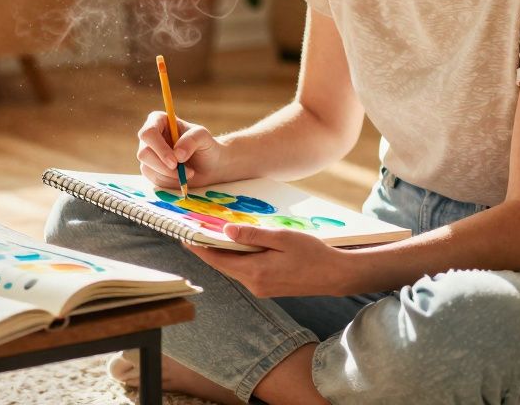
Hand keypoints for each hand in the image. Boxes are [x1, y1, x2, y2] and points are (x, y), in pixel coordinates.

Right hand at [136, 112, 225, 188]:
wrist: (210, 166)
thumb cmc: (206, 146)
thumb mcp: (204, 137)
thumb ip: (192, 140)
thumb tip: (178, 154)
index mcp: (159, 121)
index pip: (148, 133)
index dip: (159, 148)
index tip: (175, 161)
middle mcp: (150, 137)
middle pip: (143, 153)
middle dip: (163, 166)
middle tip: (183, 172)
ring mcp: (148, 153)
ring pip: (147, 167)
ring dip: (170, 174)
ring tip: (189, 173)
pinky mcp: (150, 169)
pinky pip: (153, 178)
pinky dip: (169, 181)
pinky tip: (182, 177)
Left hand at [186, 224, 349, 297]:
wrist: (334, 275)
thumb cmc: (312, 254)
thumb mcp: (282, 238)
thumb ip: (253, 236)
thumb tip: (226, 232)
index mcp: (255, 271)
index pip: (218, 260)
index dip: (199, 248)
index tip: (184, 236)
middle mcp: (254, 284)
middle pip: (223, 265)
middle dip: (207, 250)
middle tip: (193, 232)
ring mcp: (261, 288)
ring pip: (233, 269)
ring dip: (222, 254)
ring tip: (210, 236)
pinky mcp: (268, 288)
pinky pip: (245, 271)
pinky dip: (236, 259)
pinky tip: (236, 248)